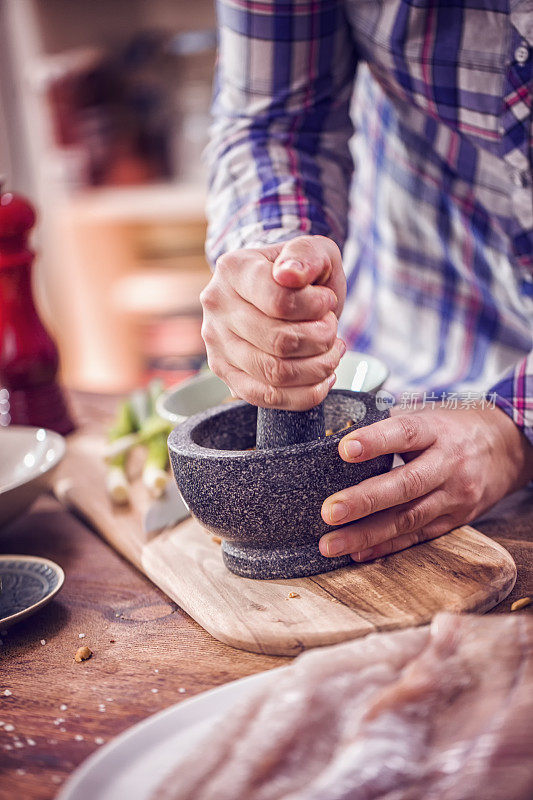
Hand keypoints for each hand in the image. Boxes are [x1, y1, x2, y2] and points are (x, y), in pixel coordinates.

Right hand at [200, 235, 346, 409]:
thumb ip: (306, 255)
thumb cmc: (299, 274)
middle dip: (321, 338)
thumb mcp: (313, 251)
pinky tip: (323, 377)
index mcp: (233, 269)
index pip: (280, 301)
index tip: (326, 301)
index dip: (316, 307)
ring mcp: (217, 344)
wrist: (279, 293)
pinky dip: (305, 394)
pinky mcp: (226, 375)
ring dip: (318, 367)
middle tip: (331, 328)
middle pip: (279, 341)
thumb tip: (289, 274)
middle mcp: (217, 307)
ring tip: (331, 351)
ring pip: (276, 373)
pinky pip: (268, 397)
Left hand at [319, 404, 532, 560]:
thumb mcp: (427, 414)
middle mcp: (448, 464)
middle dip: (365, 500)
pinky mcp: (455, 520)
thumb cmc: (452, 428)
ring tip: (330, 543)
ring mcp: (454, 496)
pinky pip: (418, 537)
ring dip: (366, 534)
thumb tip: (334, 435)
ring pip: (409, 519)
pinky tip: (358, 553)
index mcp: (437, 431)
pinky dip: (386, 547)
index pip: (405, 433)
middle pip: (406, 484)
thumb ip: (386, 423)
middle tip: (329, 511)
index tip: (344, 449)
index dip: (376, 441)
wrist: (507, 447)